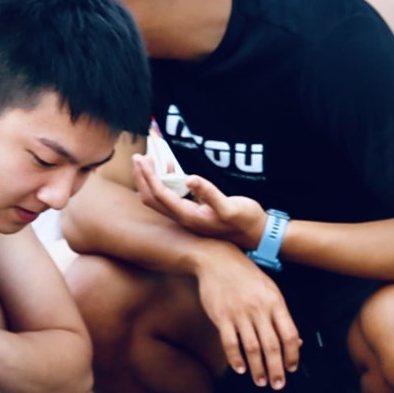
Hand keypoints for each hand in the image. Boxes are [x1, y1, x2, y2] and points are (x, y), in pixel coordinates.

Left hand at [134, 157, 266, 249]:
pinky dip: (165, 181)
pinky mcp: (193, 211)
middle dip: (142, 178)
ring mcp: (187, 215)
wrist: (255, 234)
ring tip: (149, 160)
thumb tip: (189, 178)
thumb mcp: (230, 207)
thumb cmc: (244, 221)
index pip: (159, 194)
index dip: (148, 176)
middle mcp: (183, 217)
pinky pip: (171, 196)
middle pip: (151, 198)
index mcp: (188, 216)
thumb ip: (209, 194)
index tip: (141, 158)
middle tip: (138, 158)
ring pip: (159, 198)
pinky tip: (171, 169)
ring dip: (150, 180)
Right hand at [192, 242, 299, 387]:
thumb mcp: (270, 290)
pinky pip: (230, 343)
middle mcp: (259, 309)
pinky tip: (240, 369)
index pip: (289, 334)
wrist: (218, 260)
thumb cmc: (247, 276)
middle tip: (278, 384)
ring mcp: (240, 313)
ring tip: (261, 381)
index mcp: (275, 302)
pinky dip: (236, 358)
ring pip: (252, 348)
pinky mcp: (222, 317)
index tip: (292, 368)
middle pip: (272, 345)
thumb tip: (295, 342)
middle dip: (277, 369)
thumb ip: (280, 316)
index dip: (292, 354)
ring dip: (257, 368)